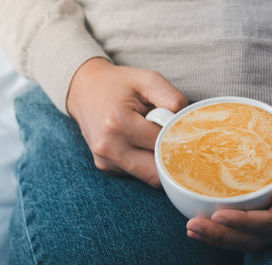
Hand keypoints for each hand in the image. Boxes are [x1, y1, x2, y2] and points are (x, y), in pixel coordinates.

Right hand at [67, 58, 187, 186]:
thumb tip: (187, 125)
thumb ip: (173, 99)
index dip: (178, 138)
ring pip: (149, 177)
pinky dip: (145, 162)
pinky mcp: (105, 167)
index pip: (162, 144)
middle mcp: (108, 147)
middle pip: (156, 172)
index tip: (184, 130)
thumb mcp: (148, 80)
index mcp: (117, 123)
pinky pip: (137, 173)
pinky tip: (139, 142)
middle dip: (171, 158)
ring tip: (152, 137)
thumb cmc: (119, 84)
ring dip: (158, 161)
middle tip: (175, 140)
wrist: (84, 90)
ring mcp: (104, 161)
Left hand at [187, 102, 271, 250]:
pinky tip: (213, 221)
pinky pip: (254, 226)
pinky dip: (232, 228)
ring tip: (195, 229)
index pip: (270, 222)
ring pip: (253, 236)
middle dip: (223, 235)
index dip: (242, 222)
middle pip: (256, 236)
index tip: (216, 216)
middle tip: (193, 227)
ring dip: (223, 236)